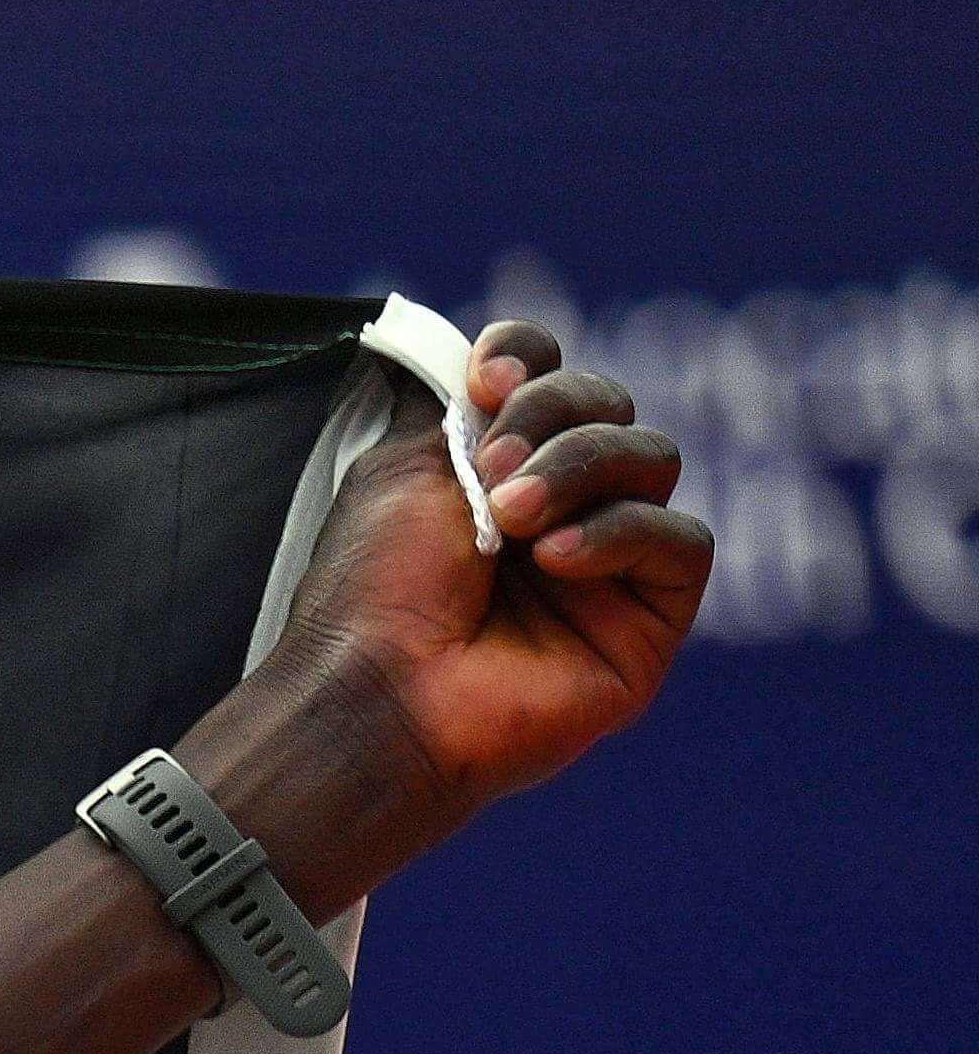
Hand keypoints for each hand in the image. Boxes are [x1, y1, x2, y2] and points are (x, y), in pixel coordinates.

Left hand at [226, 322, 710, 893]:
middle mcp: (558, 511)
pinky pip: (682, 541)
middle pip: (609, 405)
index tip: (489, 378)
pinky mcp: (647, 621)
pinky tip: (556, 560)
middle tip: (489, 469)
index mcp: (494, 472)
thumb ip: (467, 407)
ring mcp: (607, 565)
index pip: (551, 378)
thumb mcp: (405, 468)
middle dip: (553, 415)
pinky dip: (621, 533)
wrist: (375, 694)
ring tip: (512, 520)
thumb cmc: (372, 593)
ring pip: (652, 459)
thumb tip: (514, 362)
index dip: (532, 359)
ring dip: (580, 470)